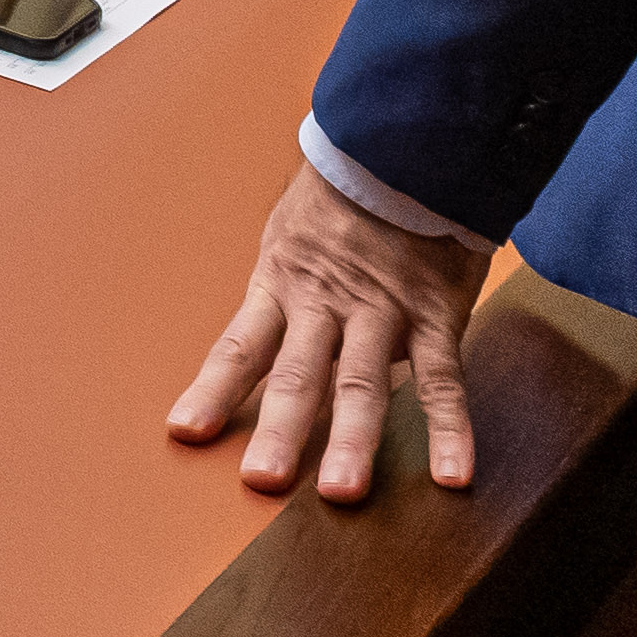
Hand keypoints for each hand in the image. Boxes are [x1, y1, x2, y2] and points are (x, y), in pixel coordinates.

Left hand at [169, 164, 493, 503]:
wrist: (404, 144)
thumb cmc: (343, 200)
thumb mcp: (292, 238)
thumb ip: (284, 300)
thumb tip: (264, 362)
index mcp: (282, 286)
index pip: (240, 347)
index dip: (212, 390)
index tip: (184, 432)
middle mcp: (325, 304)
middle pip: (298, 374)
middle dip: (280, 431)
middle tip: (261, 483)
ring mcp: (382, 311)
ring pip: (364, 381)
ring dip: (354, 439)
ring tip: (341, 492)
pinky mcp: (436, 314)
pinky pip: (443, 378)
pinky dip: (450, 428)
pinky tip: (451, 474)